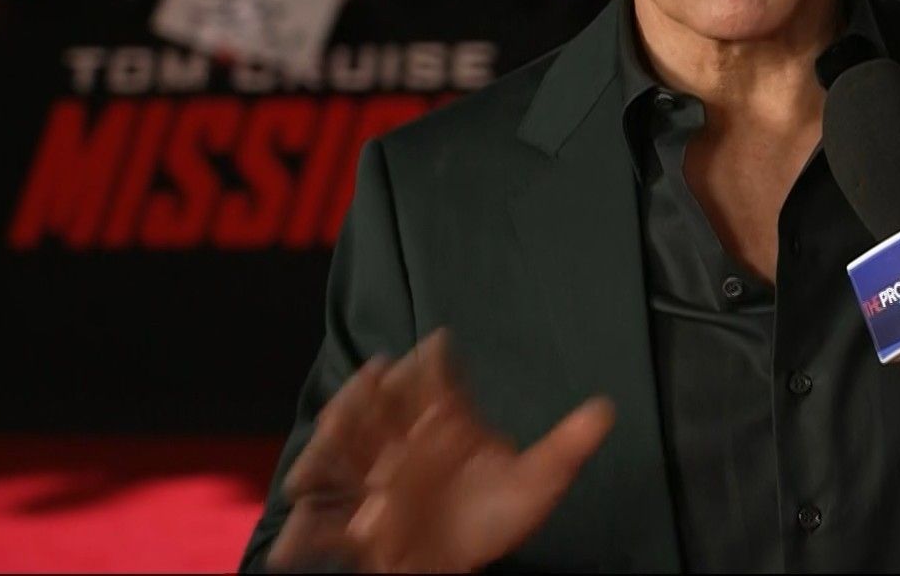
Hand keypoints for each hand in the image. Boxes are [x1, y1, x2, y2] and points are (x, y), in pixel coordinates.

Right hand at [269, 331, 614, 572]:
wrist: (461, 562)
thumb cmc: (494, 514)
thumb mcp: (537, 482)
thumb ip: (566, 446)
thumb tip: (607, 409)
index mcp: (445, 424)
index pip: (436, 384)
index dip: (435, 363)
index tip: (437, 345)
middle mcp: (404, 445)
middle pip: (381, 408)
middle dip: (372, 392)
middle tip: (374, 375)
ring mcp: (376, 483)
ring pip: (345, 455)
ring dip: (333, 442)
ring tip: (330, 430)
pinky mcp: (359, 527)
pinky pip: (324, 526)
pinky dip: (304, 533)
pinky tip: (292, 538)